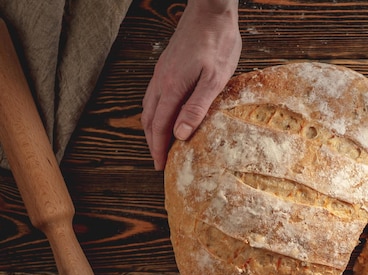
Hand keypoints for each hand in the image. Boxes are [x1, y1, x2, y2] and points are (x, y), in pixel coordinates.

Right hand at [141, 0, 241, 169]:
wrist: (210, 11)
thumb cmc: (218, 43)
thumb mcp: (214, 80)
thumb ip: (197, 107)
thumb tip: (180, 134)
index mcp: (172, 88)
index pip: (160, 126)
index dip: (158, 148)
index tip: (160, 166)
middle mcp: (161, 81)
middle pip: (150, 119)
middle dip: (152, 142)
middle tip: (159, 160)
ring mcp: (162, 72)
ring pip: (149, 107)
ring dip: (153, 128)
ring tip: (160, 143)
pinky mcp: (167, 66)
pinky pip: (154, 95)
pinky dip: (155, 112)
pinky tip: (165, 115)